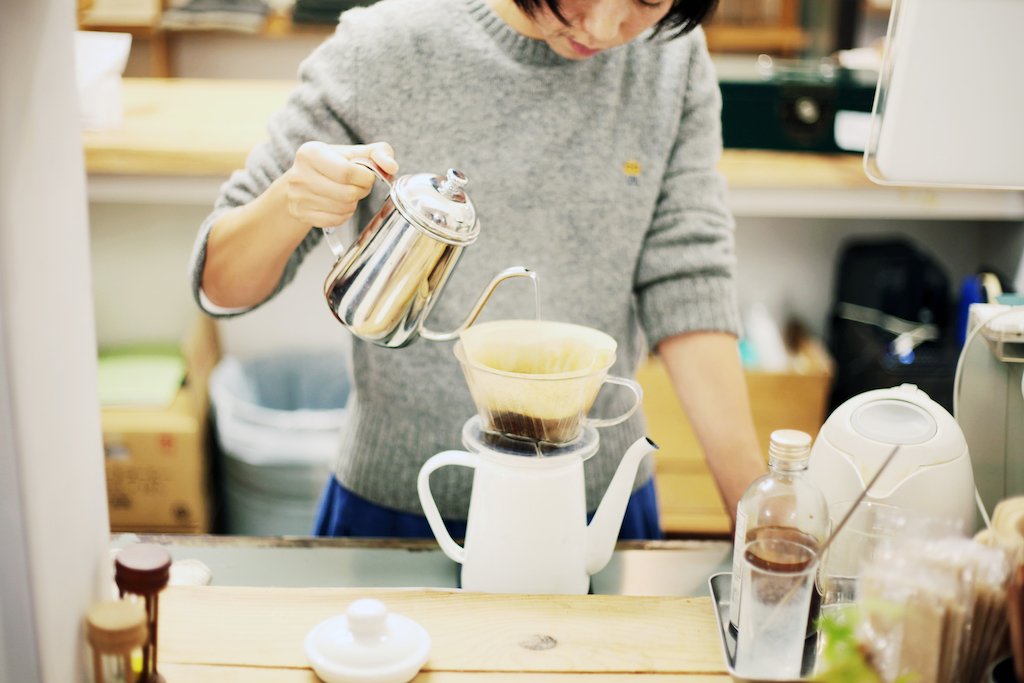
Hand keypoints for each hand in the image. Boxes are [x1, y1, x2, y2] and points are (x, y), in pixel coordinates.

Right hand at [282, 141, 397, 227]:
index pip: (347, 172)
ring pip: (343, 208)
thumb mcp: (353, 152)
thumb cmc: (333, 164)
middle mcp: (299, 174)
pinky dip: (344, 215)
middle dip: (361, 191)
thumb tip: (392, 167)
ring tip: (348, 193)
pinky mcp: (301, 213)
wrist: (302, 181)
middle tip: (359, 186)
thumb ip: (378, 153)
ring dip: (354, 203)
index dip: (366, 178)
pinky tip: (340, 204)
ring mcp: (298, 196)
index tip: (368, 177)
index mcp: (312, 153)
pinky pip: (335, 220)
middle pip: (347, 193)